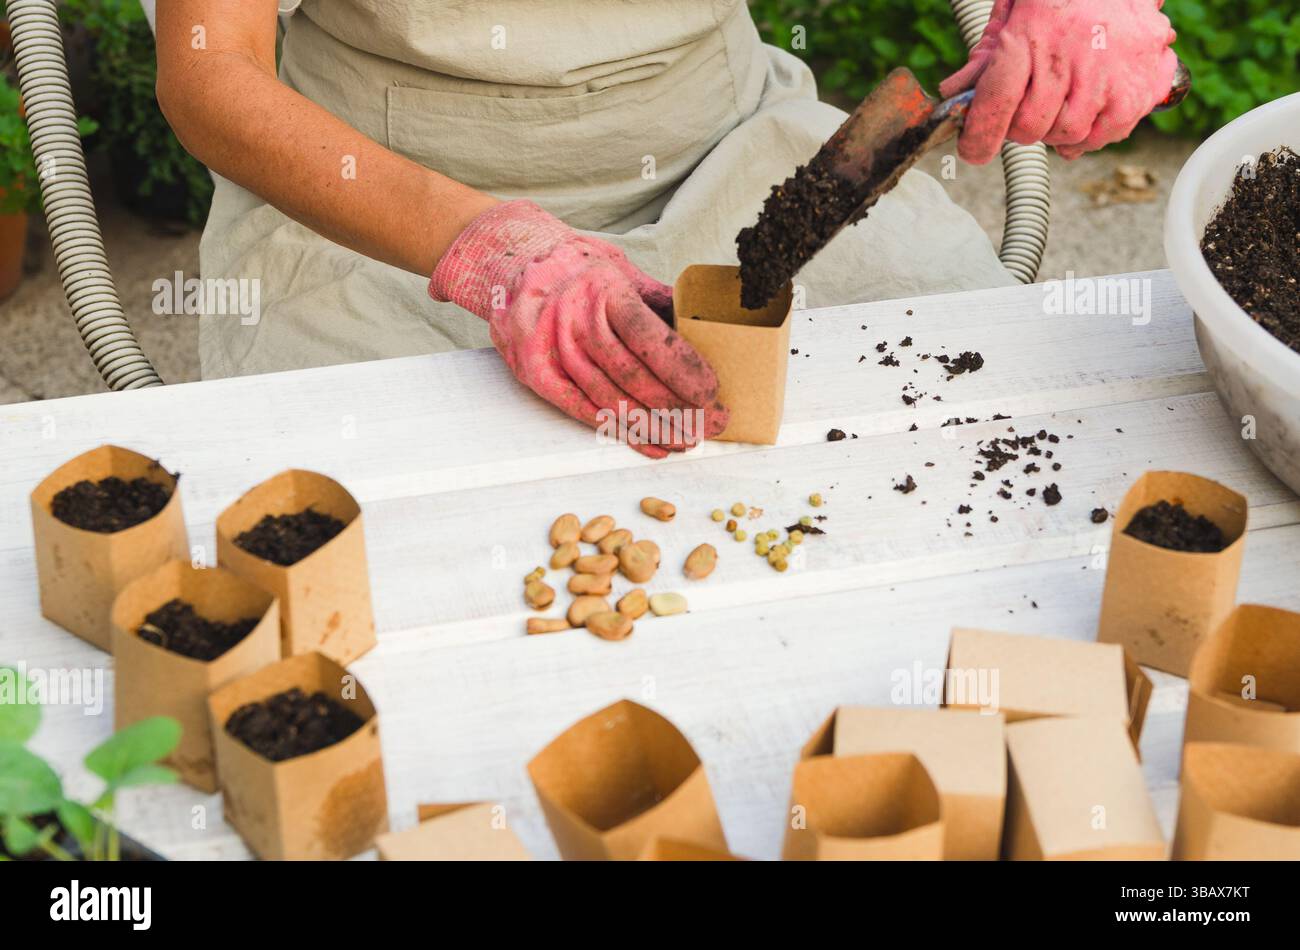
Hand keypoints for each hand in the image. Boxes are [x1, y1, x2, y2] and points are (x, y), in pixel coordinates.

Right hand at [430, 200, 727, 457]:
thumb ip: (658, 300)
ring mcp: (549, 347)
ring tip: (688, 439)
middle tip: (713, 423)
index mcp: (602, 289)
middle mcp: (572, 318)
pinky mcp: (533, 371)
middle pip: (631, 375)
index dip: (682, 368)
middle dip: (678, 406)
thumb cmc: (578, 268)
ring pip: (609, 399)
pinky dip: (619, 431)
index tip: (712, 392)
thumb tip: (705, 328)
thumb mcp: (620, 269)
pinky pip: (581, 408)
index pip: (647, 336)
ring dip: (654, 426)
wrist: (514, 262)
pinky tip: (652, 444)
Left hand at [940, 0, 1177, 163]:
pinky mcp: (1139, 88)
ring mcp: (1108, 74)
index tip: (973, 149)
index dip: (980, 134)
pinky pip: (1105, 135)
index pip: (997, 100)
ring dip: (1055, 130)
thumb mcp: (1015, 9)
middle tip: (1025, 110)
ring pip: (1066, 134)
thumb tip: (953, 93)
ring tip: (1059, 104)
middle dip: (1019, 127)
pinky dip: (1091, 133)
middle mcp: (1071, 56)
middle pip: (1030, 127)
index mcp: (1032, 34)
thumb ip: (986, 54)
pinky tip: (1085, 112)